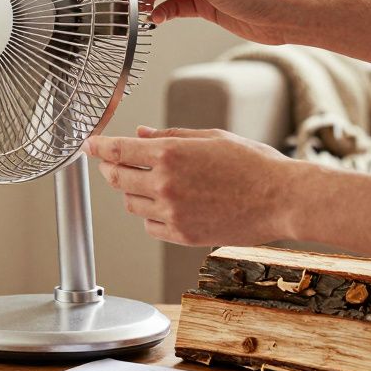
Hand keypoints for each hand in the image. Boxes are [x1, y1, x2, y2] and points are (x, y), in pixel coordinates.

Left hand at [85, 126, 300, 246]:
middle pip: (117, 179)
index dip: (97, 147)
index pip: (116, 151)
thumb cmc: (252, 163)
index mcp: (170, 154)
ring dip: (132, 193)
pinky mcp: (183, 235)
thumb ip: (169, 136)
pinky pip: (150, 226)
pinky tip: (166, 205)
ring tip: (150, 184)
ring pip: (131, 205)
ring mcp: (172, 213)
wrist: (283, 199)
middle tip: (114, 164)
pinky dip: (150, 216)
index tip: (87, 145)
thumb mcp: (210, 137)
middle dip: (110, 169)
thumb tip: (138, 135)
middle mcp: (164, 185)